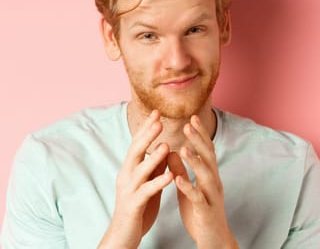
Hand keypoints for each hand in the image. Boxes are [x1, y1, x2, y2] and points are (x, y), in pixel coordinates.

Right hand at [98, 110, 173, 248]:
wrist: (123, 233)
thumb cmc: (137, 206)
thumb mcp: (147, 182)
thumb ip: (154, 166)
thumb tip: (165, 149)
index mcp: (130, 169)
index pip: (138, 144)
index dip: (146, 128)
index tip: (157, 112)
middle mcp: (126, 176)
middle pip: (135, 152)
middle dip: (146, 135)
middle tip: (159, 120)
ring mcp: (128, 190)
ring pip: (140, 171)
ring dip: (153, 158)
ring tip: (166, 145)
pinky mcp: (134, 205)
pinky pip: (146, 192)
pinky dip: (158, 183)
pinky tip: (170, 176)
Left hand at [166, 115, 237, 248]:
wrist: (213, 239)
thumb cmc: (201, 213)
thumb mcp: (189, 189)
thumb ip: (182, 171)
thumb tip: (172, 152)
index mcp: (209, 177)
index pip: (206, 151)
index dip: (200, 135)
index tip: (191, 118)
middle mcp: (214, 183)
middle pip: (209, 157)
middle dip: (199, 140)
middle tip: (189, 123)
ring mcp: (211, 197)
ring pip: (206, 175)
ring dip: (195, 161)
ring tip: (184, 147)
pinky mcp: (206, 211)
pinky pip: (198, 198)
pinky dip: (189, 187)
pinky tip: (178, 179)